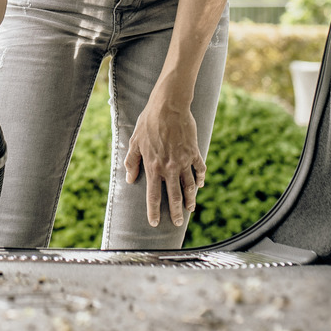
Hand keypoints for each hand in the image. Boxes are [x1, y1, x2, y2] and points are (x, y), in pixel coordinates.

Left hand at [123, 94, 205, 227]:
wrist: (169, 107)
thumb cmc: (148, 122)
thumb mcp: (134, 142)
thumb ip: (131, 162)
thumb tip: (129, 179)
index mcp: (153, 167)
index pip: (153, 196)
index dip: (154, 211)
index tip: (155, 223)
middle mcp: (169, 168)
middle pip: (174, 196)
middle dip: (176, 212)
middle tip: (178, 223)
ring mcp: (183, 161)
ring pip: (189, 186)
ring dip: (190, 199)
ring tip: (191, 208)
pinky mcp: (194, 152)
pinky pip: (199, 169)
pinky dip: (200, 178)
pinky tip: (200, 185)